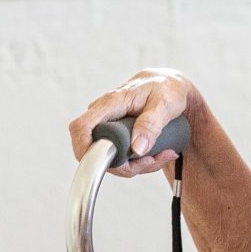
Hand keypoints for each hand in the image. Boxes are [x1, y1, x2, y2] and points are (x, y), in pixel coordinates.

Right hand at [68, 68, 203, 178]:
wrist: (169, 85)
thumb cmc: (166, 89)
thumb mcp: (165, 104)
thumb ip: (150, 125)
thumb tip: (136, 149)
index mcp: (111, 103)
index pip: (81, 127)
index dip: (84, 150)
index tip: (107, 165)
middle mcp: (103, 115)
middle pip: (96, 153)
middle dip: (125, 166)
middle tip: (152, 160)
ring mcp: (107, 127)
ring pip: (111, 160)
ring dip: (137, 166)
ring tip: (162, 154)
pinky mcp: (114, 135)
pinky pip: (120, 158)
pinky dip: (139, 162)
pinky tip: (158, 154)